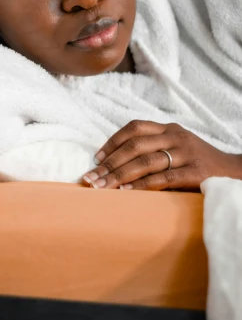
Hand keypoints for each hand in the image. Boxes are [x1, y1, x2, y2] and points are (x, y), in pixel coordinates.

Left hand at [82, 120, 241, 191]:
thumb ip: (153, 149)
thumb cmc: (199, 163)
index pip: (135, 128)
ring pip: (146, 161)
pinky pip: (163, 178)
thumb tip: (115, 162)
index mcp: (169, 128)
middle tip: (91, 178)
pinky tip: (126, 192)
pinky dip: (142, 185)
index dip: (113, 142)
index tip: (96, 158)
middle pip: (135, 145)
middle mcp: (177, 137)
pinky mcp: (196, 172)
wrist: (236, 172)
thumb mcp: (177, 148)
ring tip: (102, 187)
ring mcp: (187, 153)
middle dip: (110, 162)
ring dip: (119, 175)